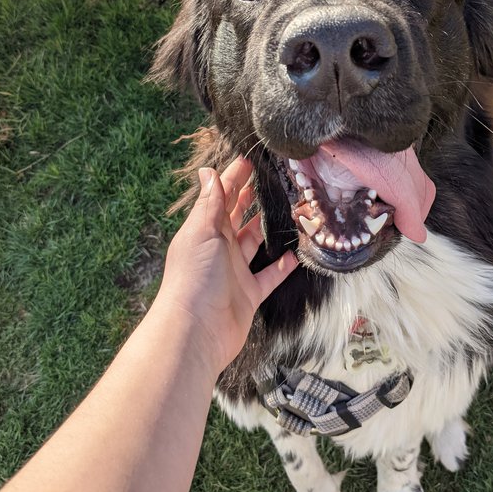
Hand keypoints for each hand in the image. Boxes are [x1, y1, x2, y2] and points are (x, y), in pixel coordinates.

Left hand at [157, 156, 296, 373]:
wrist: (196, 331)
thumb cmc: (195, 277)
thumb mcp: (202, 233)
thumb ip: (209, 203)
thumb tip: (207, 171)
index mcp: (205, 230)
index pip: (221, 197)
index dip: (234, 178)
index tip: (251, 160)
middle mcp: (220, 248)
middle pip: (238, 217)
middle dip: (252, 198)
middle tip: (274, 180)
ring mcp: (235, 272)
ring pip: (255, 243)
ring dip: (270, 228)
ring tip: (292, 211)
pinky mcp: (249, 294)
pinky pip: (269, 276)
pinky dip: (282, 266)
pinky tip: (297, 253)